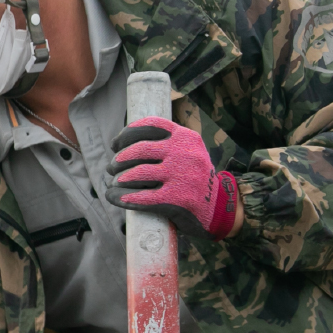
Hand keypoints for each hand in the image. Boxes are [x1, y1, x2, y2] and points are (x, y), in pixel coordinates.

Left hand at [106, 116, 240, 239]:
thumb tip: (125, 144)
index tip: (115, 144)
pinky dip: (123, 197)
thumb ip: (165, 144)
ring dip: (119, 179)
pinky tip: (114, 197)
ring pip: (138, 173)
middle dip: (119, 159)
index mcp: (186, 137)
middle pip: (140, 149)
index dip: (127, 134)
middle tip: (111, 167)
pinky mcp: (178, 200)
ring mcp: (183, 176)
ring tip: (113, 183)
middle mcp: (185, 154)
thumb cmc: (195, 178)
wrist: (221, 207)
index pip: (150, 125)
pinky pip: (143, 197)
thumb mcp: (188, 152)